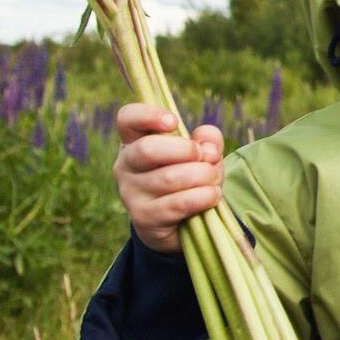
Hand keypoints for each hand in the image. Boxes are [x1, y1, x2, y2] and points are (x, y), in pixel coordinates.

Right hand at [114, 104, 224, 252]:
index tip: (173, 122)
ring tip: (214, 179)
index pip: (127, 119)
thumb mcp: (200, 154)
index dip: (148, 115)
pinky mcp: (143, 218)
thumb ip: (207, 141)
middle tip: (205, 157)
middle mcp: (125, 166)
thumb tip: (208, 146)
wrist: (180, 224)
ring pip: (168, 178)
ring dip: (202, 176)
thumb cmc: (188, 179)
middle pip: (147, 149)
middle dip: (185, 150)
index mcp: (134, 141)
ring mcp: (130, 193)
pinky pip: (177, 203)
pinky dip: (202, 197)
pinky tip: (213, 195)